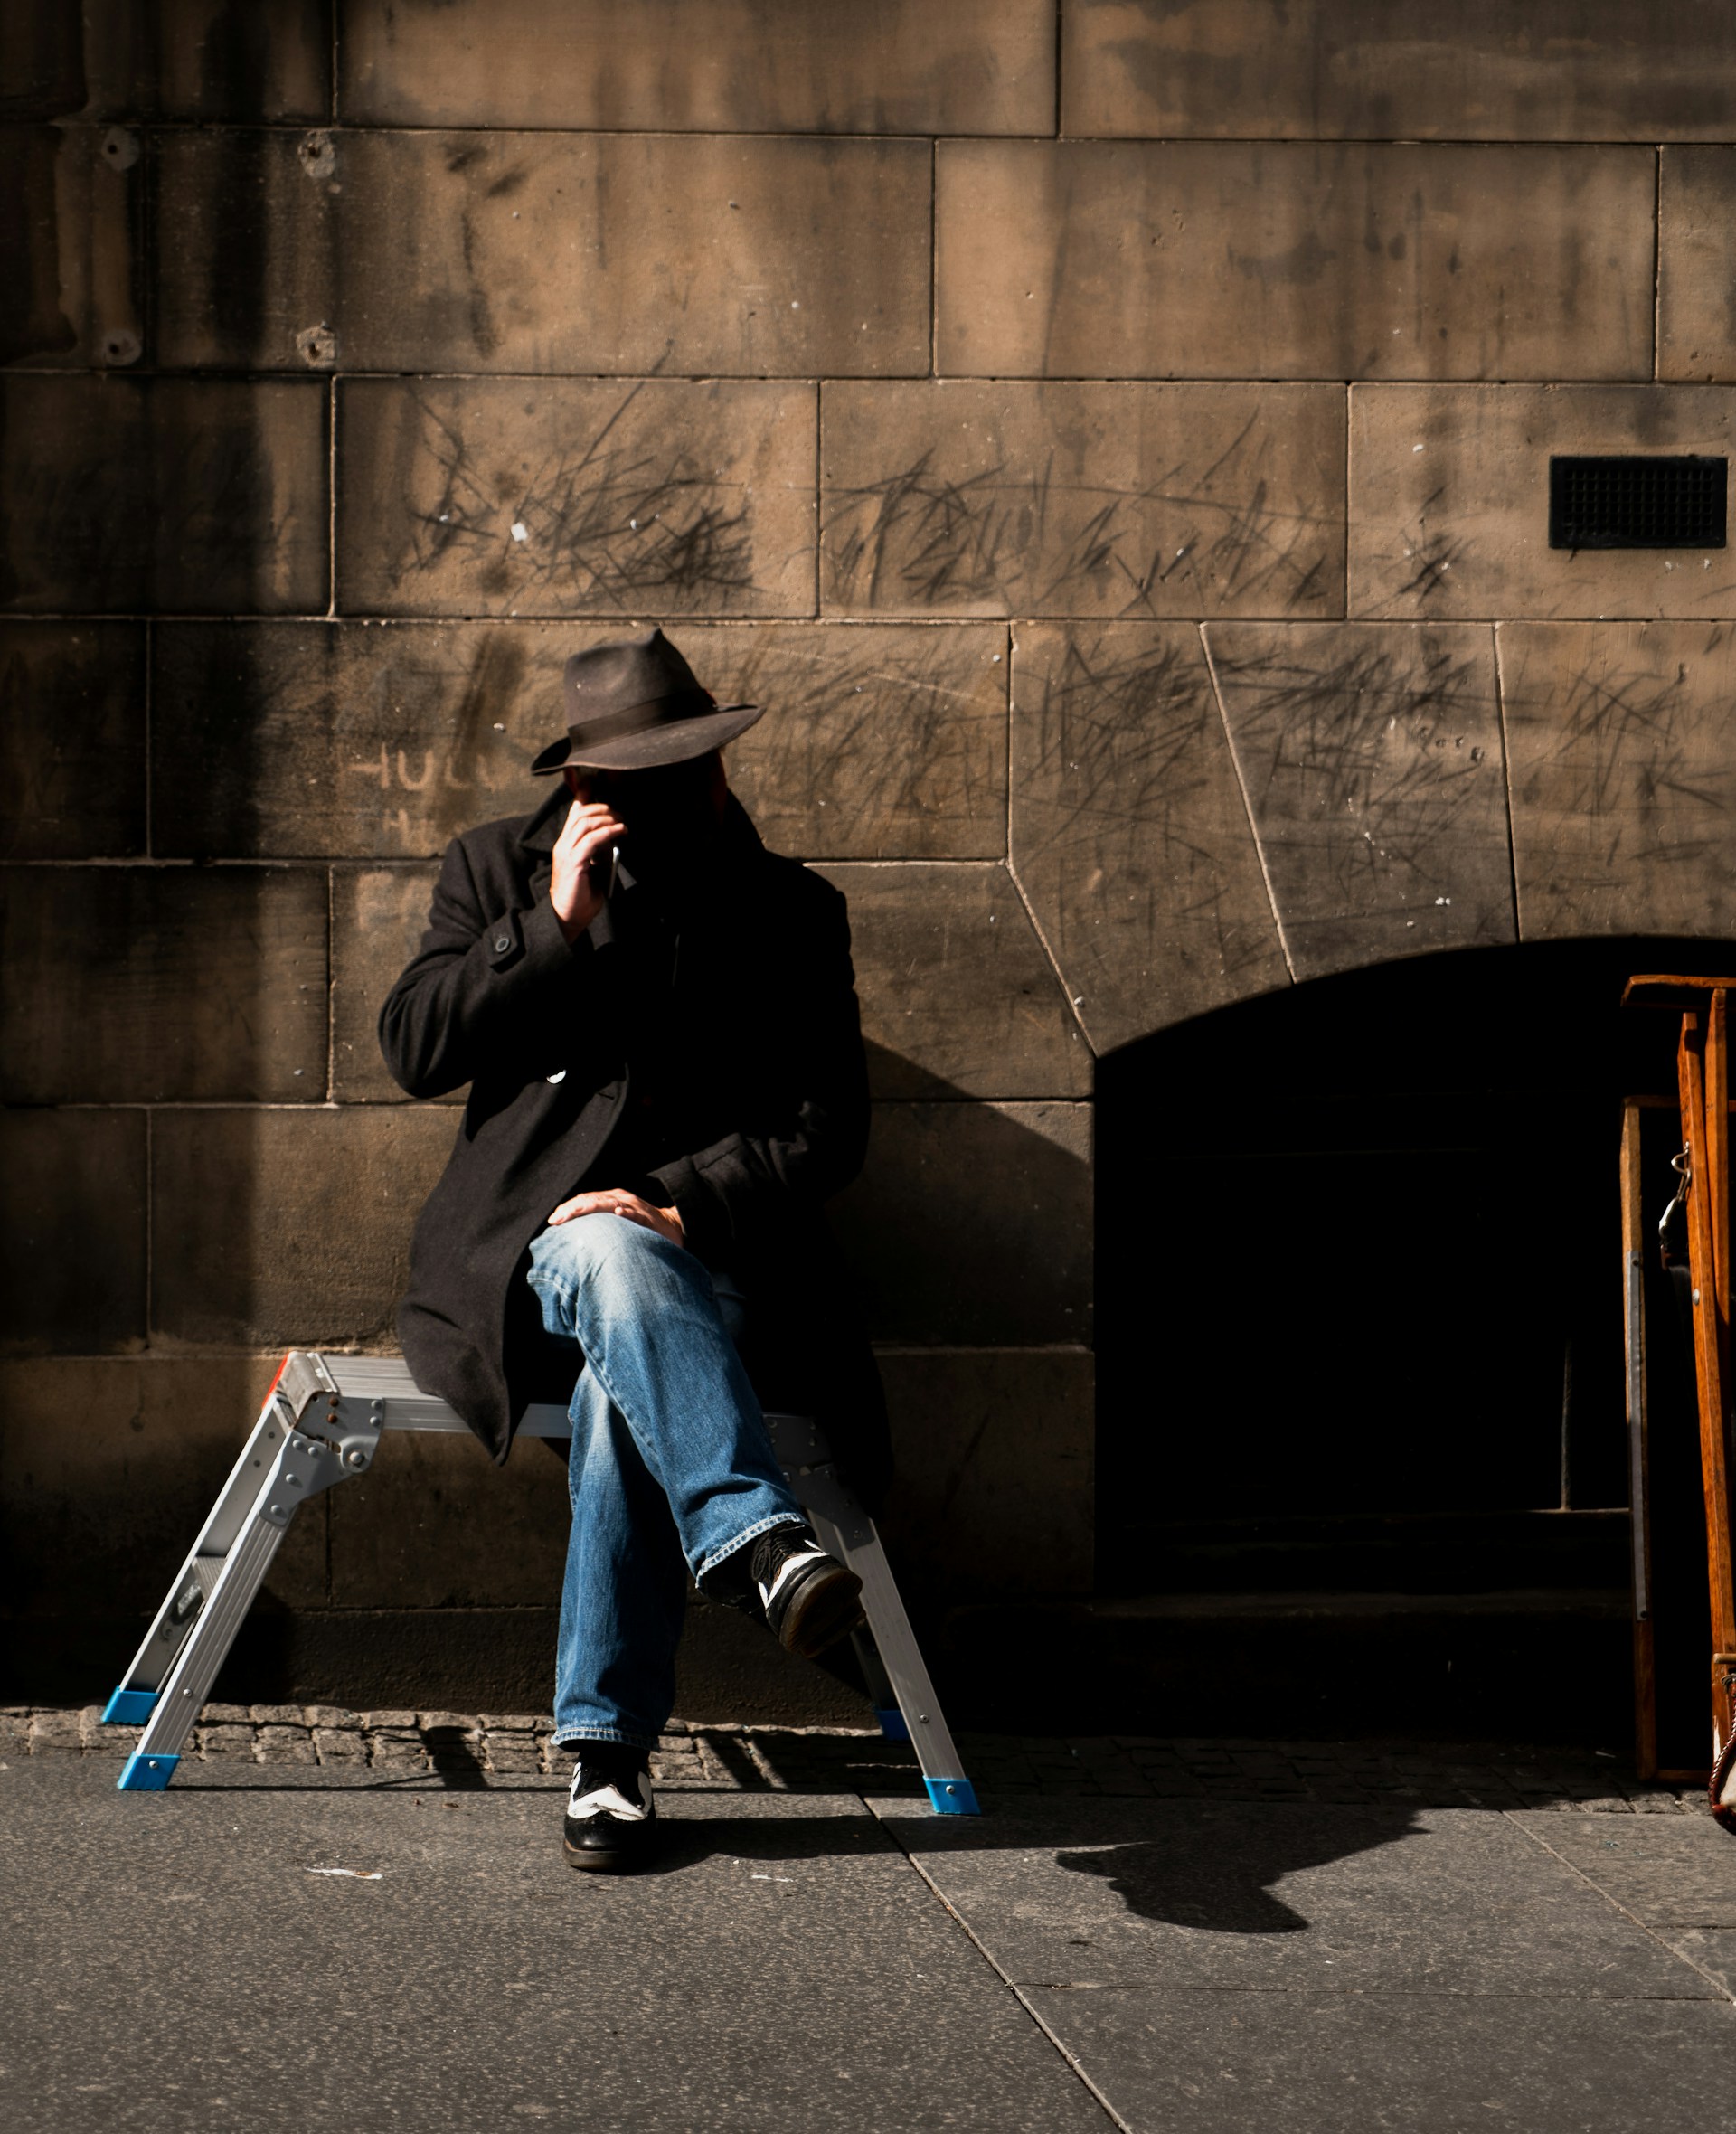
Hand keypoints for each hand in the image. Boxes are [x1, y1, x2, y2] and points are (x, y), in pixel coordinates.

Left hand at [547, 1188, 684, 1248]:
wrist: (673, 1226)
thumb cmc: (641, 1228)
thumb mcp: (618, 1223)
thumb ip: (600, 1226)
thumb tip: (576, 1237)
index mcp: (612, 1199)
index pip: (585, 1200)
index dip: (568, 1209)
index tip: (553, 1220)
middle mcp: (621, 1199)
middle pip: (592, 1200)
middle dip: (572, 1209)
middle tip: (556, 1220)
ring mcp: (635, 1207)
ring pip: (609, 1203)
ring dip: (590, 1207)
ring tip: (572, 1214)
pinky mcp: (648, 1218)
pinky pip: (637, 1214)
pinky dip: (627, 1213)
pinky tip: (618, 1213)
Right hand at [549, 799, 626, 942]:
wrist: (568, 916)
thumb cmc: (581, 894)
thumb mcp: (592, 865)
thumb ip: (599, 849)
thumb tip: (614, 836)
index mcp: (566, 842)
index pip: (574, 811)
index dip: (582, 792)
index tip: (592, 778)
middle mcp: (563, 843)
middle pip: (581, 812)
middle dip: (603, 807)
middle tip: (620, 813)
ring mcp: (566, 852)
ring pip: (585, 822)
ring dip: (607, 818)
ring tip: (622, 822)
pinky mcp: (573, 863)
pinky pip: (591, 840)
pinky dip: (607, 832)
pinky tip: (619, 831)